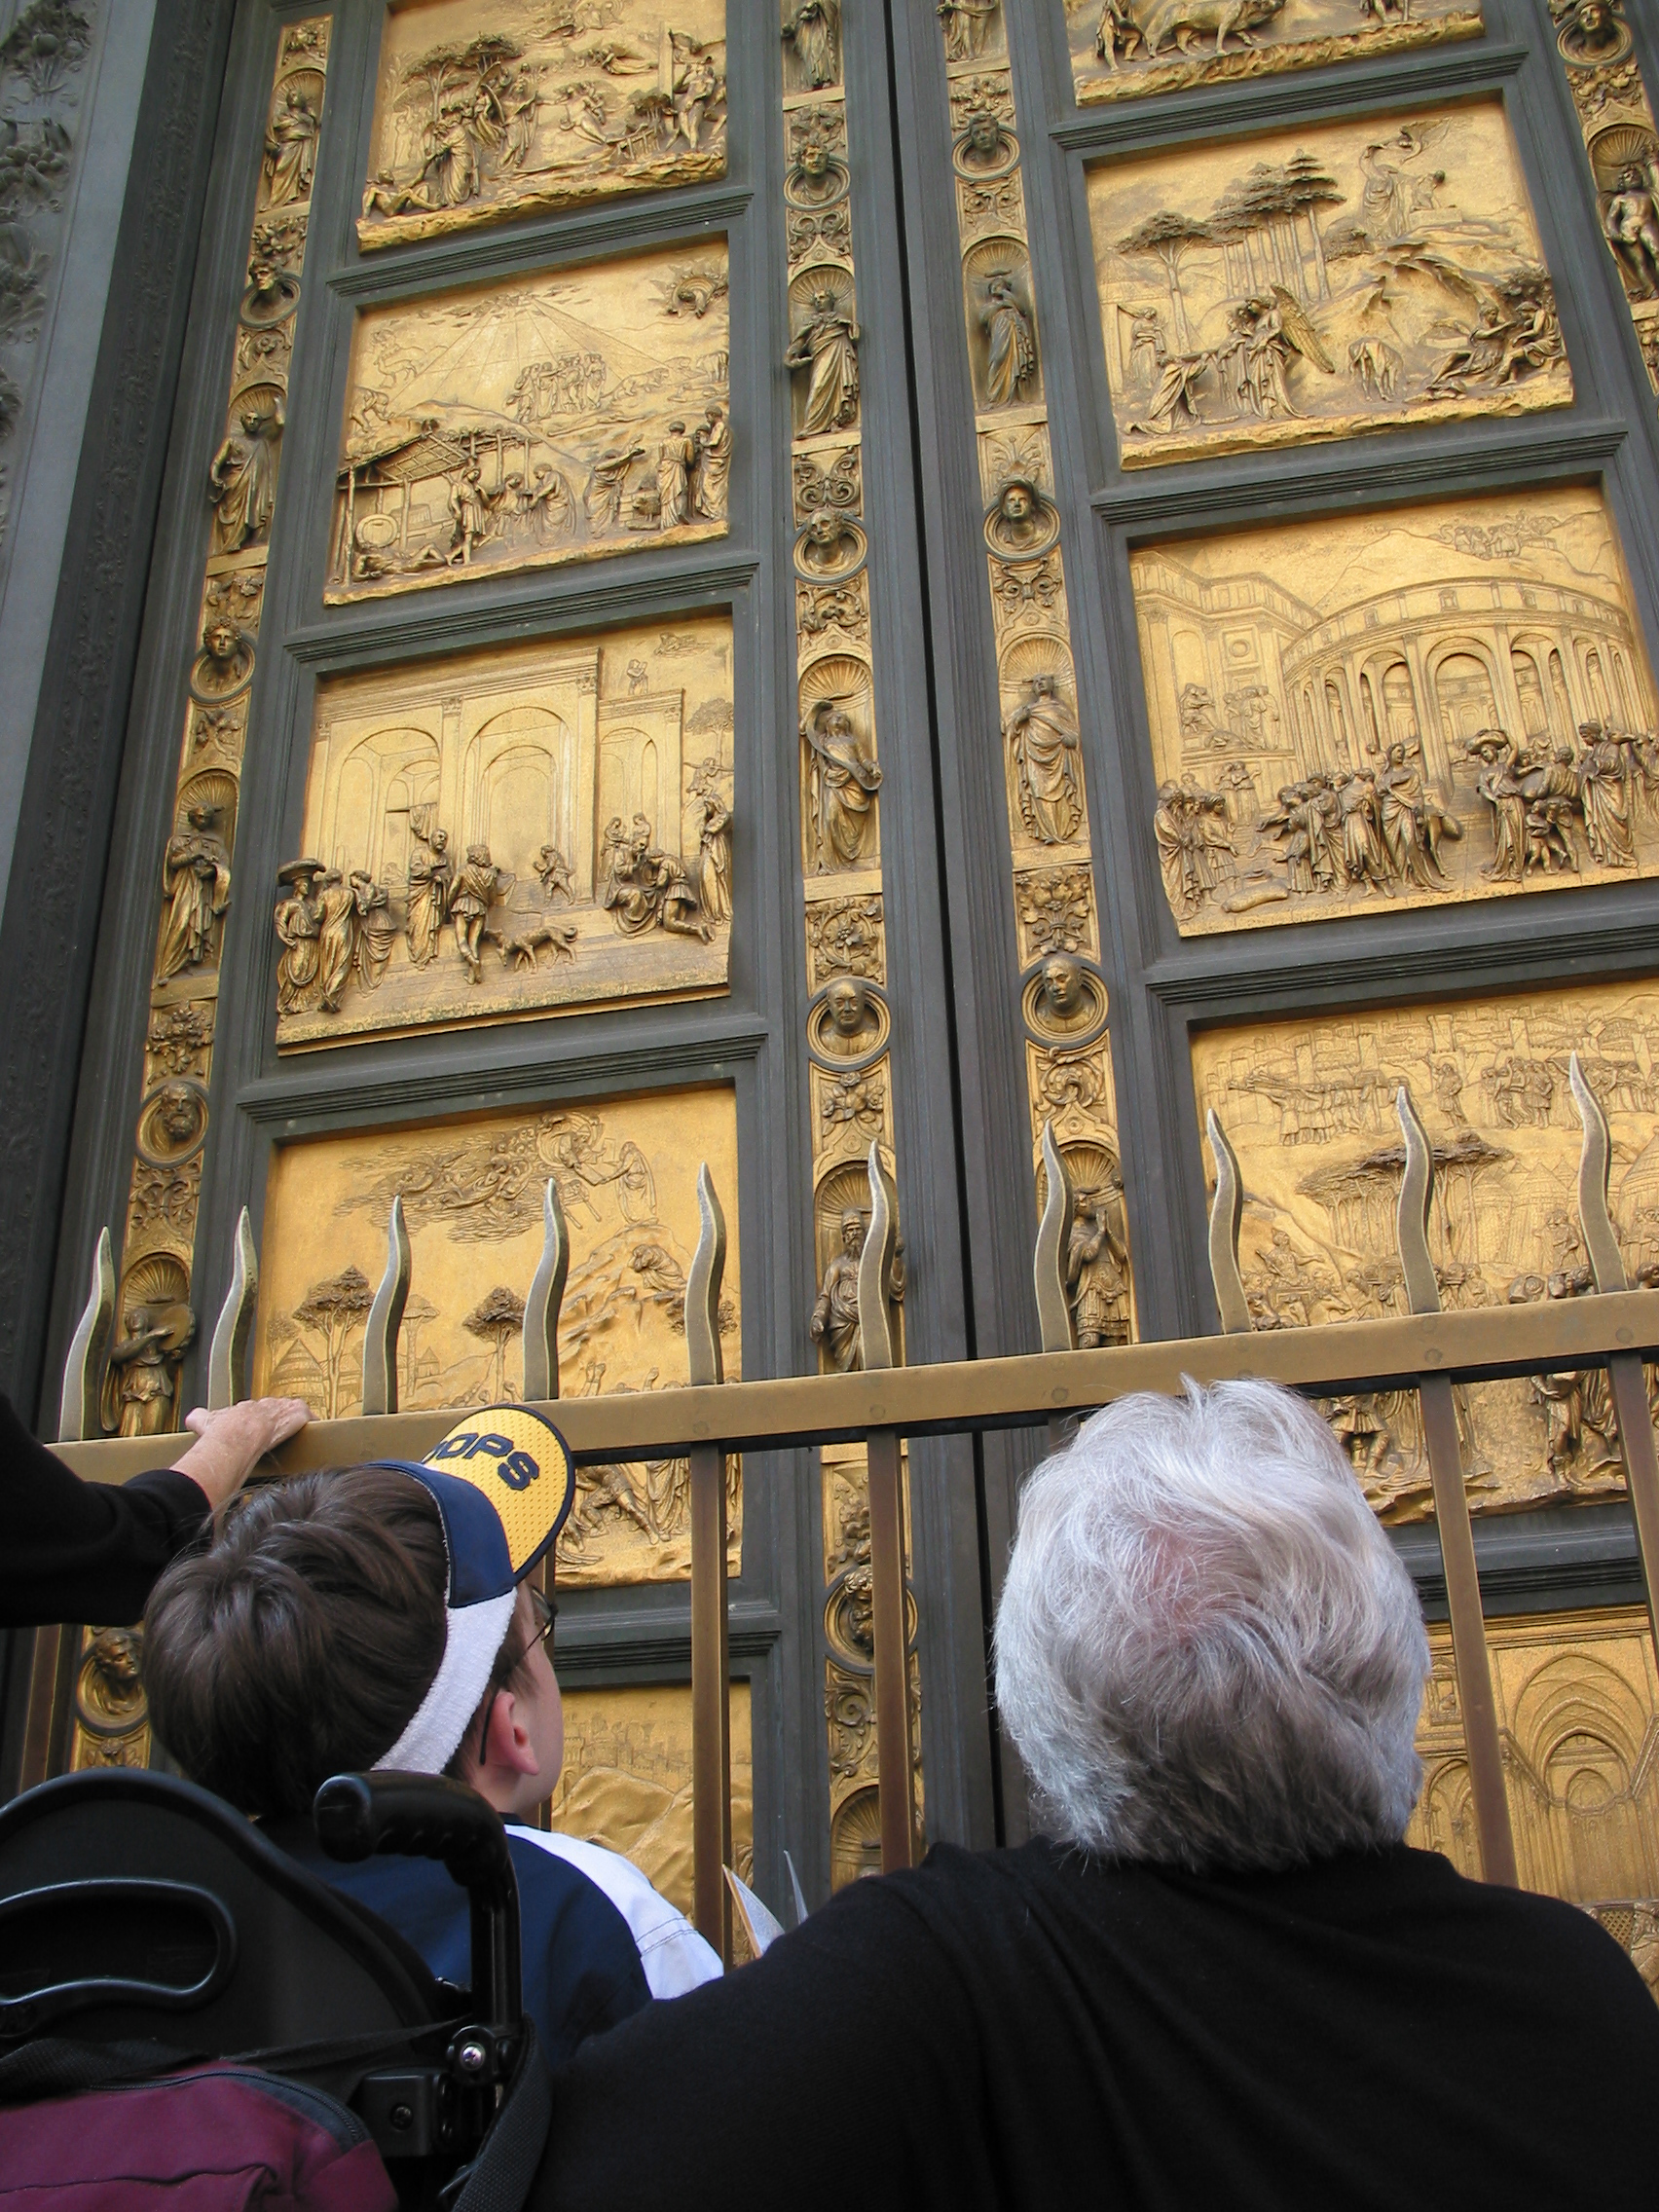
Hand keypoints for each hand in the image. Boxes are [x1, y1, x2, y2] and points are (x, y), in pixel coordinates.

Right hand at [172, 1397, 309, 1512]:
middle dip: (277, 1417)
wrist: (237, 1433)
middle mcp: (264, 1406)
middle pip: (275, 1408)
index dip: (257, 1418)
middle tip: (280, 1430)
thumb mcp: (205, 1422)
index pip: (255, 1410)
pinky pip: (308, 1417)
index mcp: (245, 1408)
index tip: (259, 1426)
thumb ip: (199, 1418)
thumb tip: (191, 1418)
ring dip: (295, 1418)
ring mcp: (281, 1410)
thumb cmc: (222, 1431)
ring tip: (299, 1429)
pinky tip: (314, 1432)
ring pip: (292, 1409)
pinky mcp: (296, 1416)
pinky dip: (311, 1423)